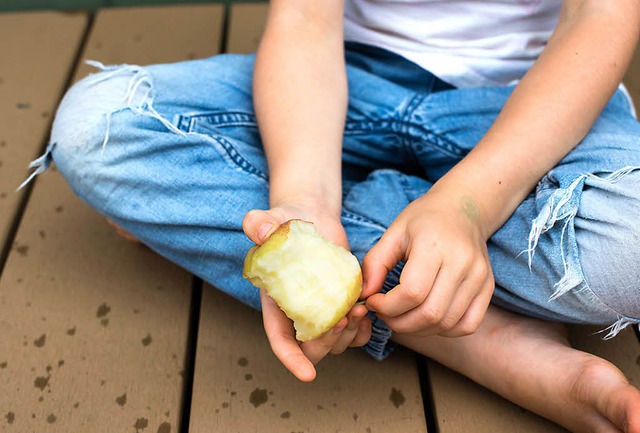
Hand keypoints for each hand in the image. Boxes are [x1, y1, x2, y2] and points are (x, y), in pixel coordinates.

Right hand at [242, 204, 371, 380]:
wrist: (309, 219)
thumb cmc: (285, 223)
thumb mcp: (268, 221)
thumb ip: (258, 224)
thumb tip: (259, 229)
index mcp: (277, 303)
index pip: (280, 339)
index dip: (291, 359)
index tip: (307, 374)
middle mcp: (299, 313)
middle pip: (312, 348)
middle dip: (327, 343)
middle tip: (342, 319)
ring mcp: (323, 311)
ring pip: (336, 343)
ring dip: (348, 335)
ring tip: (360, 311)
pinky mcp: (343, 303)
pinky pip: (354, 331)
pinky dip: (363, 330)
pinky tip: (368, 314)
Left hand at [361, 185, 494, 337]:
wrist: (463, 208)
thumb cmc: (424, 219)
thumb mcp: (394, 233)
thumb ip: (375, 263)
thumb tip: (364, 296)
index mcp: (434, 246)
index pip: (412, 292)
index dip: (387, 306)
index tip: (374, 301)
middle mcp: (462, 263)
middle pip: (430, 313)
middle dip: (399, 322)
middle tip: (385, 313)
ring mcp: (479, 277)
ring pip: (447, 323)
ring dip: (418, 329)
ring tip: (402, 315)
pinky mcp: (488, 288)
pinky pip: (467, 325)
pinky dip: (444, 330)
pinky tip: (427, 318)